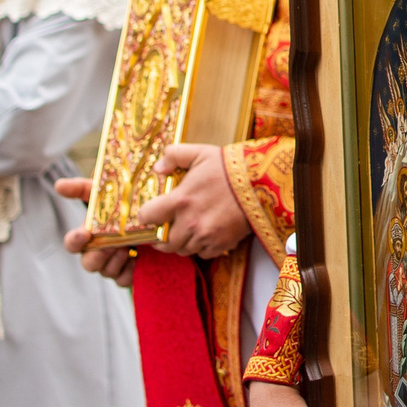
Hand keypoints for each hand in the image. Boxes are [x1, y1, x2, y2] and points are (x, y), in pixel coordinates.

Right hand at [57, 178, 139, 285]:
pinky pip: (123, 280)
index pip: (72, 244)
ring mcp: (112, 266)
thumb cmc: (122, 207)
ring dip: (115, 261)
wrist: (153, 219)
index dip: (74, 241)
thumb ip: (81, 188)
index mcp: (88, 237)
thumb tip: (58, 185)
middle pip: (88, 263)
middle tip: (111, 245)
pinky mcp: (128, 274)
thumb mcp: (104, 194)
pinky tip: (137, 258)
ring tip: (128, 247)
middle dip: (98, 255)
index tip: (84, 234)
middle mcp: (97, 253)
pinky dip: (129, 271)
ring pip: (106, 272)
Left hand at [139, 144, 254, 259]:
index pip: (147, 217)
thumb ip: (173, 155)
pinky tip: (204, 235)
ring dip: (180, 243)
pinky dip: (200, 248)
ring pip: (182, 250)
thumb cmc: (229, 167)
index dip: (145, 216)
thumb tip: (158, 168)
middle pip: (162, 242)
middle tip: (162, 230)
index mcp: (179, 200)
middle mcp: (189, 222)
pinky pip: (202, 254)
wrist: (261, 182)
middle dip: (160, 237)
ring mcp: (205, 236)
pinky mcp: (221, 244)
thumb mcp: (199, 153)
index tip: (149, 215)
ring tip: (184, 232)